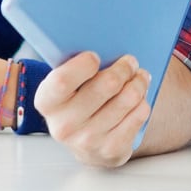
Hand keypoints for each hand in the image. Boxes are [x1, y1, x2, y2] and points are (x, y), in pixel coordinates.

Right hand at [36, 52, 151, 167]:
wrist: (84, 142)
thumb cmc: (78, 99)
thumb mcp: (68, 84)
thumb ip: (76, 65)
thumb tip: (105, 40)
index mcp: (47, 102)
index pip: (63, 80)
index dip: (83, 65)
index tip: (96, 56)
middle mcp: (64, 125)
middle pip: (107, 85)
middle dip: (125, 67)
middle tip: (131, 61)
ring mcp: (88, 141)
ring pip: (128, 98)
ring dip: (139, 82)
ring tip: (139, 76)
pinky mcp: (111, 150)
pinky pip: (139, 114)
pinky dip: (143, 102)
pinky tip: (138, 98)